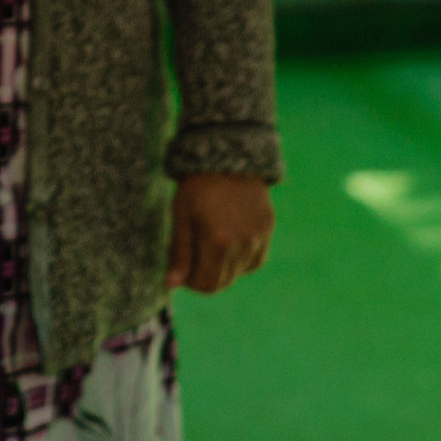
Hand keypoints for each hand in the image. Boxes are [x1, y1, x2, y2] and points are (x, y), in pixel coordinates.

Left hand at [166, 173, 274, 293]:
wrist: (228, 154)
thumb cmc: (197, 186)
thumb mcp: (181, 217)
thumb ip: (179, 254)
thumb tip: (171, 285)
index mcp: (219, 242)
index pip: (207, 285)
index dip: (191, 283)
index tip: (181, 268)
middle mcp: (243, 243)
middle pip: (224, 282)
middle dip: (205, 275)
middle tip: (193, 253)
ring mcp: (259, 236)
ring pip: (240, 272)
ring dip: (223, 266)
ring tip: (210, 241)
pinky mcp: (268, 228)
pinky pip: (255, 259)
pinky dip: (241, 257)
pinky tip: (229, 238)